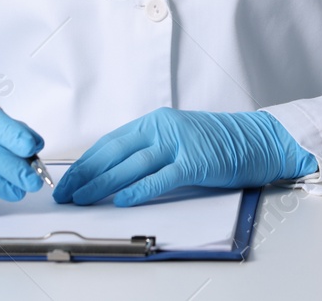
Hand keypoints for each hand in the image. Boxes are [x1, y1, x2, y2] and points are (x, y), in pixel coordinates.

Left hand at [53, 108, 317, 206]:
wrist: (255, 139)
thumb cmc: (215, 143)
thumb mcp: (174, 140)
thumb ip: (147, 151)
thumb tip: (112, 174)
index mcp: (154, 122)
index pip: (109, 142)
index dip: (85, 162)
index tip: (67, 180)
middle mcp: (162, 127)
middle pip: (114, 152)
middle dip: (86, 174)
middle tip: (66, 193)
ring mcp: (179, 142)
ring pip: (132, 165)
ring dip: (104, 184)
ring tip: (84, 199)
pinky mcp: (195, 160)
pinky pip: (161, 177)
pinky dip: (140, 189)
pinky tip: (124, 200)